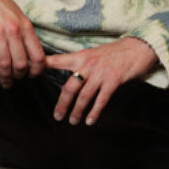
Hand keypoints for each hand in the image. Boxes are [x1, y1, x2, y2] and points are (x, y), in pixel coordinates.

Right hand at [0, 0, 45, 87]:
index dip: (37, 70)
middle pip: (21, 63)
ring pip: (5, 65)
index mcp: (26, 27)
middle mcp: (13, 31)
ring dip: (6, 78)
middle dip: (20, 75)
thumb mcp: (20, 17)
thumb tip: (34, 56)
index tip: (33, 75)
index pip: (38, 55)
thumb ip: (27, 35)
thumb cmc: (1, 6)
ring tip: (6, 83)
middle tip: (18, 78)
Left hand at [44, 37, 158, 125]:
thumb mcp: (95, 53)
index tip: (30, 72)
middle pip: (69, 87)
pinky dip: (94, 112)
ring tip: (73, 121)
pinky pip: (101, 100)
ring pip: (84, 96)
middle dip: (62, 103)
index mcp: (81, 56)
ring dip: (77, 111)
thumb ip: (81, 64)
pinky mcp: (113, 81)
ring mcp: (101, 73)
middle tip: (57, 115)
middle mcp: (88, 64)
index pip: (58, 60)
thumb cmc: (116, 52)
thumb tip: (69, 81)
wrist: (138, 47)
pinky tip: (90, 121)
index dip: (44, 65)